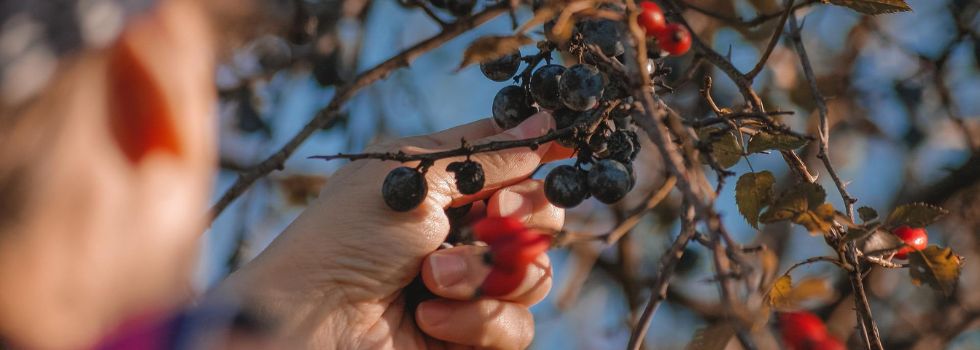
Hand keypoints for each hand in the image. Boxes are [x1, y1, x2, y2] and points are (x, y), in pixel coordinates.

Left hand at [221, 112, 563, 348]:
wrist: (313, 319)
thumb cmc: (347, 237)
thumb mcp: (416, 177)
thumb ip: (487, 155)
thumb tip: (545, 120)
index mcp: (446, 183)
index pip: (515, 160)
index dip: (542, 153)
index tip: (565, 146)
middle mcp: (463, 231)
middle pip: (542, 215)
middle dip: (520, 217)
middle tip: (487, 218)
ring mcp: (470, 285)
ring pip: (534, 274)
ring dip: (485, 274)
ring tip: (431, 279)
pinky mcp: (471, 334)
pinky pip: (516, 326)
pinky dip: (476, 320)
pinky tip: (429, 317)